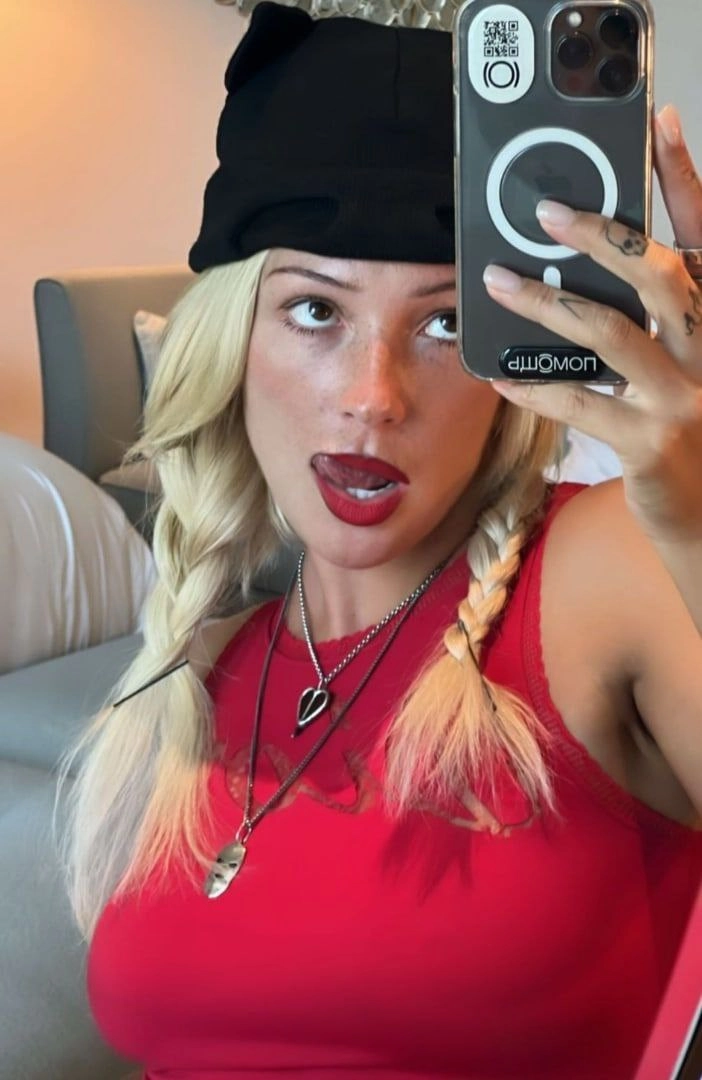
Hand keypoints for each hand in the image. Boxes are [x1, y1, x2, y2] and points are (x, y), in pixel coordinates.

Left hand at [483, 104, 701, 543]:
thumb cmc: (689, 436)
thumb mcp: (684, 370)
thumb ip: (651, 326)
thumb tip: (582, 280)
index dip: (684, 180)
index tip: (657, 123)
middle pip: (659, 274)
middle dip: (600, 234)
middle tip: (545, 212)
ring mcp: (688, 399)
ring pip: (611, 332)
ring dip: (546, 302)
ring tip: (498, 282)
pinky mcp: (653, 444)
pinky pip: (580, 402)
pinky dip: (534, 385)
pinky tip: (500, 375)